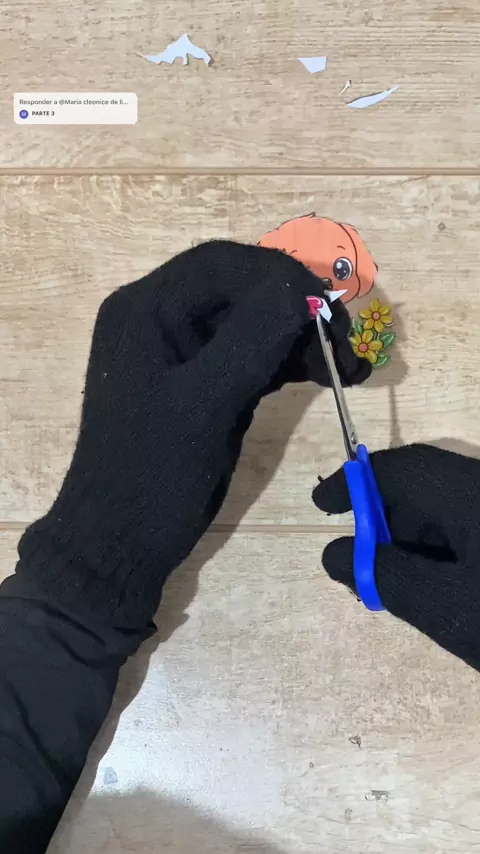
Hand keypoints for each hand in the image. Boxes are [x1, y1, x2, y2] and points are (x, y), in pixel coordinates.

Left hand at [17, 240, 369, 629]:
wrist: (123, 539)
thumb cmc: (151, 471)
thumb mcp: (203, 403)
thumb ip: (251, 340)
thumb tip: (302, 291)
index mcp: (146, 309)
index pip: (222, 264)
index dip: (281, 277)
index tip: (330, 310)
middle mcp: (163, 318)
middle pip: (243, 289)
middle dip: (297, 310)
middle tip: (344, 342)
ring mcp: (185, 352)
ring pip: (254, 322)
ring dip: (301, 338)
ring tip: (347, 367)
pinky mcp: (206, 382)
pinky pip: (253, 355)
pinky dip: (289, 362)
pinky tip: (324, 374)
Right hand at [313, 444, 479, 670]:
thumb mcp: (448, 608)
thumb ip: (386, 576)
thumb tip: (336, 554)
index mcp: (472, 495)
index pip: (402, 469)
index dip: (356, 483)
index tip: (320, 507)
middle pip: (424, 488)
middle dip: (384, 520)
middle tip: (358, 562)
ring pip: (448, 512)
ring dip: (413, 541)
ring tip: (394, 584)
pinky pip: (469, 530)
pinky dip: (443, 553)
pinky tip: (438, 588)